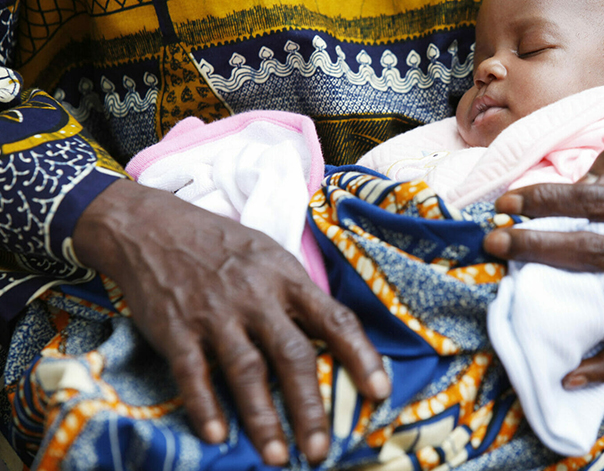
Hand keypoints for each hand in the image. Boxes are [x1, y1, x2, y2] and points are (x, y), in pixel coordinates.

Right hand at [72, 179, 390, 465]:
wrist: (153, 227)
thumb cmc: (223, 245)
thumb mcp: (270, 256)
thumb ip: (298, 295)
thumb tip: (333, 337)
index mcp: (287, 277)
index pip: (335, 319)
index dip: (361, 357)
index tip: (379, 393)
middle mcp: (256, 296)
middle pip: (292, 355)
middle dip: (309, 407)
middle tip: (321, 451)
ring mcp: (215, 313)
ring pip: (246, 370)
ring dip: (262, 418)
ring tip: (278, 456)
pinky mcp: (175, 328)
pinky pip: (192, 373)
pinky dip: (204, 406)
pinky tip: (216, 437)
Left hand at [483, 131, 603, 386]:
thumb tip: (570, 189)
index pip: (591, 203)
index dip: (544, 201)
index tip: (505, 205)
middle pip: (592, 252)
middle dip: (535, 248)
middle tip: (492, 243)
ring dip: (560, 306)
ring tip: (516, 299)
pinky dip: (603, 366)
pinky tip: (567, 377)